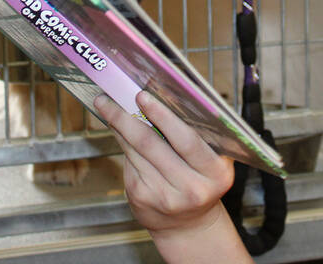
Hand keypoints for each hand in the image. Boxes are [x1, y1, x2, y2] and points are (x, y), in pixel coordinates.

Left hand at [95, 91, 250, 262]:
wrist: (189, 225)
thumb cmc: (201, 181)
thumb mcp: (210, 161)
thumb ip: (195, 136)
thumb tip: (158, 100)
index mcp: (216, 172)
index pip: (187, 140)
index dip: (162, 117)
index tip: (143, 96)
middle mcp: (192, 187)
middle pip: (151, 144)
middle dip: (126, 117)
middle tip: (110, 98)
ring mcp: (165, 196)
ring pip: (135, 151)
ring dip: (118, 125)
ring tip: (106, 105)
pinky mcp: (143, 198)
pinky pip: (129, 162)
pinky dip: (123, 142)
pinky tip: (118, 129)